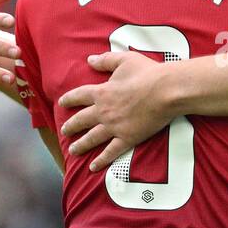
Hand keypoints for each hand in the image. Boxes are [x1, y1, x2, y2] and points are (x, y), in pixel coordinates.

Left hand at [59, 51, 174, 169]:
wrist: (165, 91)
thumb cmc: (147, 73)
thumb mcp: (124, 60)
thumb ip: (105, 60)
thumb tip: (90, 59)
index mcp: (101, 92)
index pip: (79, 96)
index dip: (69, 99)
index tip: (62, 103)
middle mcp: (103, 111)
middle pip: (81, 120)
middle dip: (71, 126)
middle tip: (64, 131)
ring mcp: (114, 127)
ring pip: (92, 138)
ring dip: (80, 145)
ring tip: (72, 150)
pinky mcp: (127, 138)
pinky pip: (111, 152)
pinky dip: (101, 160)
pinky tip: (93, 167)